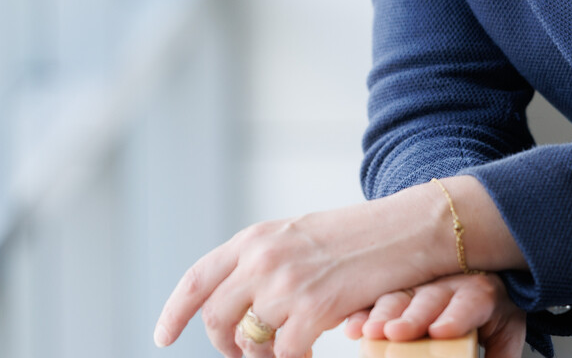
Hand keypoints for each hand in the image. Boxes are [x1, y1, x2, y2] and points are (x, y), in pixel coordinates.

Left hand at [152, 186, 453, 357]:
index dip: (174, 313)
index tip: (163, 337)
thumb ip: (266, 261)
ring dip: (263, 356)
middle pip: (216, 318)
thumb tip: (243, 301)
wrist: (409, 228)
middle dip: (226, 345)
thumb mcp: (300, 236)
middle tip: (245, 356)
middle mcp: (262, 259)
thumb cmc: (360, 236)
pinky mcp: (314, 308)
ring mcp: (286, 284)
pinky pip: (284, 353)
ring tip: (285, 352)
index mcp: (255, 239)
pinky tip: (307, 355)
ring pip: (251, 340)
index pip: (197, 280)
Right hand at [341, 273, 524, 355]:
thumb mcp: (507, 331)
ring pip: (398, 296)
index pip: (469, 303)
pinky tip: (353, 327)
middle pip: (428, 299)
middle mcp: (445, 285)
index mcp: (478, 293)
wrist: (483, 275)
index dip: (454, 317)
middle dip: (410, 317)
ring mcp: (417, 284)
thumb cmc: (492, 309)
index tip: (440, 331)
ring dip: (381, 314)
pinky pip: (374, 300)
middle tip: (396, 333)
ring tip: (370, 331)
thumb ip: (502, 355)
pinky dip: (361, 314)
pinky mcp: (395, 290)